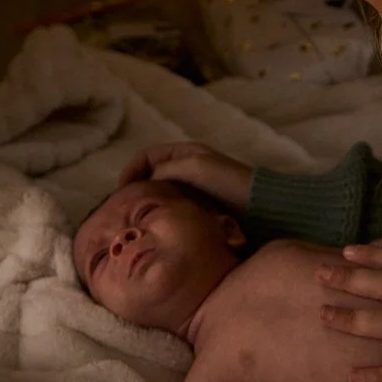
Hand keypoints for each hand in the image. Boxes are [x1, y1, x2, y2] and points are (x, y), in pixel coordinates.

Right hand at [118, 142, 251, 210]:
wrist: (261, 209)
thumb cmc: (228, 183)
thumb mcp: (195, 167)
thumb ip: (166, 169)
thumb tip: (144, 183)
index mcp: (186, 153)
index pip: (147, 156)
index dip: (131, 170)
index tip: (120, 191)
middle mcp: (188, 169)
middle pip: (152, 177)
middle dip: (136, 189)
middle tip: (123, 209)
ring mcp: (194, 191)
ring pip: (162, 195)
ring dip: (149, 205)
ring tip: (137, 222)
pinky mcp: (200, 210)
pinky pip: (174, 210)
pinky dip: (162, 216)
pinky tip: (157, 228)